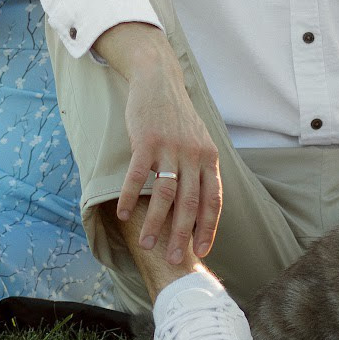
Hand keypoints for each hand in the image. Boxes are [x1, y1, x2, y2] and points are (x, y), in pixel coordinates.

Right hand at [117, 50, 223, 265]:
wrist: (159, 80)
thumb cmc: (177, 116)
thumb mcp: (199, 140)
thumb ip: (201, 169)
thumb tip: (201, 205)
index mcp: (209, 158)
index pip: (213, 200)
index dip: (208, 228)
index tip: (202, 250)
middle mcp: (193, 154)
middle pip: (190, 203)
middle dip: (183, 235)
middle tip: (175, 259)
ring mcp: (170, 147)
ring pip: (165, 193)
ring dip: (156, 223)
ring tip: (147, 244)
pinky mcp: (146, 140)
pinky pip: (138, 175)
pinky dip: (131, 197)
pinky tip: (125, 213)